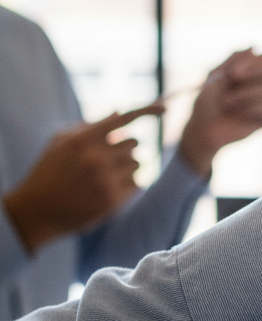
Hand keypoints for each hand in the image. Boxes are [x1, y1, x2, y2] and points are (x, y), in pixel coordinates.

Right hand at [2, 106, 160, 254]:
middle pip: (134, 143)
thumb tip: (120, 112)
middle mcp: (96, 158)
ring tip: (102, 177)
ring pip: (137, 164)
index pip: (124, 119)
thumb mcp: (60, 143)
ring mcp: (106, 180)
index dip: (148, 111)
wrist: (37, 211)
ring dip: (125, 168)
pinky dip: (127, 185)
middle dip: (123, 149)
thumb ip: (89, 127)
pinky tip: (105, 190)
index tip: (165, 108)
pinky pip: (137, 183)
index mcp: (82, 140)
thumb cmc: (49, 172)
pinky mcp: (114, 200)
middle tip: (105, 159)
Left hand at [177, 43, 261, 177]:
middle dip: (254, 69)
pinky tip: (237, 113)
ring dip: (244, 93)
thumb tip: (253, 47)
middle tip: (232, 74)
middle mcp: (259, 85)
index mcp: (248, 74)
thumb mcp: (213, 77)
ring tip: (226, 102)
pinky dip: (250, 108)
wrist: (201, 129)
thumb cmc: (205, 103)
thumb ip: (232, 61)